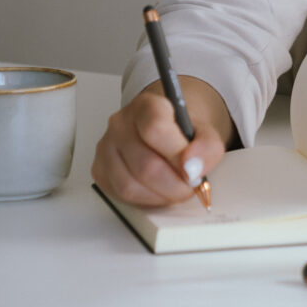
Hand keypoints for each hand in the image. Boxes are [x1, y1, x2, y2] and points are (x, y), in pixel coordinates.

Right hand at [91, 76, 232, 206]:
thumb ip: (207, 147)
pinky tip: (158, 190)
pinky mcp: (100, 170)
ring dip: (160, 195)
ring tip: (176, 188)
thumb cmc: (180, 132)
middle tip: (190, 185)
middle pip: (145, 165)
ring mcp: (106, 147)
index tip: (194, 170)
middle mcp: (120, 124)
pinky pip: (120, 196)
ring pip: (130, 185)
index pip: (155, 128)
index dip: (178, 155)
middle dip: (175, 184)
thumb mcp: (203, 132)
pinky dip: (145, 200)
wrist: (165, 131)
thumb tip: (194, 169)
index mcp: (146, 106)